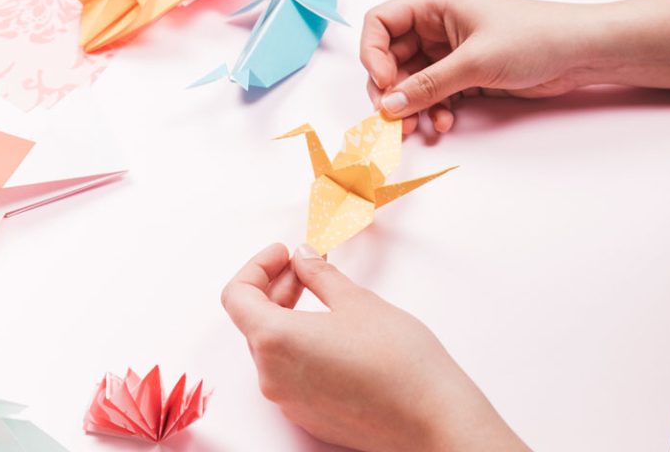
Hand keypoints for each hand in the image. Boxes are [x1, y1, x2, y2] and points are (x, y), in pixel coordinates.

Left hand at [222, 244, 529, 451]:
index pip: (237, 296)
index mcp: (275, 341)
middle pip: (252, 320)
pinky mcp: (309, 415)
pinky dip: (299, 341)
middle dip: (275, 286)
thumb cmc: (397, 359)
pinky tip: (331, 329)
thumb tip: (302, 258)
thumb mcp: (356, 300)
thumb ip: (318, 275)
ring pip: (271, 346)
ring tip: (323, 294)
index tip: (283, 253)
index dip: (257, 266)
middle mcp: (272, 377)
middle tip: (306, 266)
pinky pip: (288, 371)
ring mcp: (289, 401)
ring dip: (287, 312)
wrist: (432, 417)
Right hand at [360, 0, 669, 133]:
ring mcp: (450, 53)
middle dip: (390, 89)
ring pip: (412, 81)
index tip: (385, 83)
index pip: (381, 23)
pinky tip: (444, 123)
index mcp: (434, 6)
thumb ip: (429, 84)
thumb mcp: (475, 61)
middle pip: (391, 58)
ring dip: (411, 106)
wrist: (580, 52)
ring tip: (417, 129)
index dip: (373, 53)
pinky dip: (433, 111)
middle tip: (393, 118)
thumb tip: (390, 104)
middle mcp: (436, 28)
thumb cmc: (534, 37)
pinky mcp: (465, 75)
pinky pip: (434, 95)